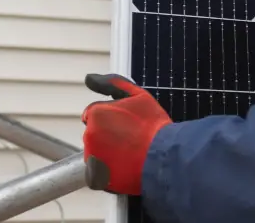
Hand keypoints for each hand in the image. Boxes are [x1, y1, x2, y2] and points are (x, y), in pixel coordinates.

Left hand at [81, 73, 172, 195]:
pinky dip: (106, 171)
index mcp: (96, 113)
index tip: (128, 126)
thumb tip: (89, 78)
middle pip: (95, 133)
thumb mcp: (137, 95)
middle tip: (130, 139)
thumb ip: (110, 83)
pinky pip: (96, 172)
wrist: (165, 157)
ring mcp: (91, 157)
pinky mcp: (95, 177)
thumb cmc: (153, 125)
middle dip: (108, 135)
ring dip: (107, 153)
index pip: (95, 114)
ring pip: (95, 152)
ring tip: (129, 154)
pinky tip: (124, 167)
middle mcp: (89, 134)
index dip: (112, 119)